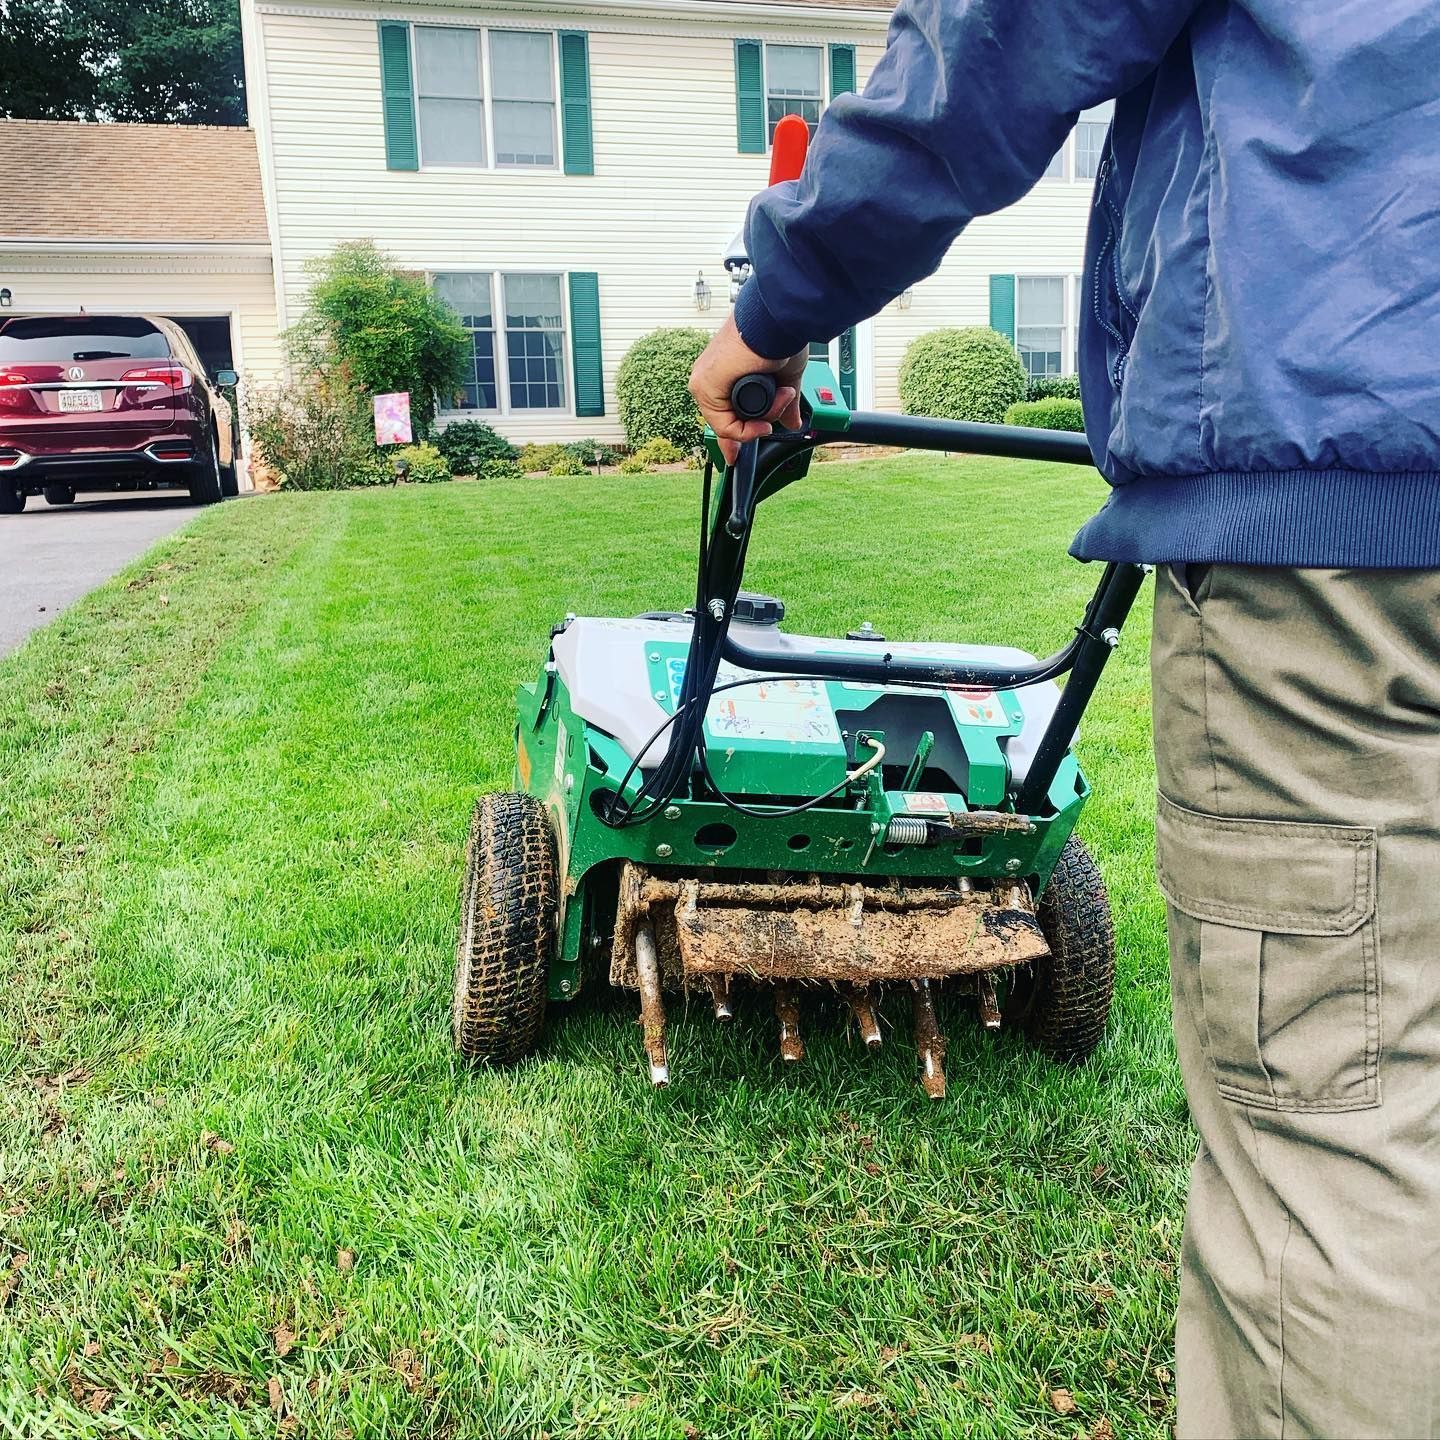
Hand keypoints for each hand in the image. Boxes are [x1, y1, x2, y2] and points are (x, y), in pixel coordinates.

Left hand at [689, 313, 806, 463]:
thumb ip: (783, 403)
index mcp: (725, 372)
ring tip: (782, 397)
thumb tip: (793, 422)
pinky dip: (746, 429)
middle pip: (728, 421)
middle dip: (756, 427)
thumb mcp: (784, 378)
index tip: (734, 457)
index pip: (722, 414)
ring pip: (729, 424)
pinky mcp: (704, 386)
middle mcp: (710, 377)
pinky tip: (764, 422)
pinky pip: (724, 425)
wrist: (778, 323)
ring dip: (761, 420)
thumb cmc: (781, 338)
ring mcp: (705, 382)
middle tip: (779, 414)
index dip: (731, 437)